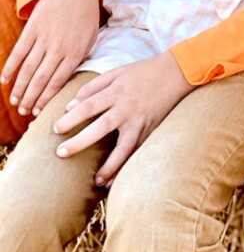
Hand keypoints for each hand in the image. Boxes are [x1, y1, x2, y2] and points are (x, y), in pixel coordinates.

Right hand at [0, 0, 99, 116]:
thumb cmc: (85, 14)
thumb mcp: (91, 37)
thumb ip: (81, 57)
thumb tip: (69, 77)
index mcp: (75, 53)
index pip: (57, 82)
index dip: (46, 99)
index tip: (38, 111)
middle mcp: (58, 48)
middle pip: (40, 80)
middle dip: (30, 98)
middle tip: (23, 112)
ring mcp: (43, 39)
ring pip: (28, 69)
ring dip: (19, 88)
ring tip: (15, 102)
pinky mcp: (32, 29)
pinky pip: (19, 52)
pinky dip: (10, 67)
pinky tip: (4, 80)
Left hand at [53, 51, 192, 184]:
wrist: (178, 71)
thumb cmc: (144, 71)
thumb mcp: (117, 72)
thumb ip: (93, 87)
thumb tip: (71, 105)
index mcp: (116, 91)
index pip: (88, 106)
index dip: (71, 118)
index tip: (56, 129)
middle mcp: (127, 107)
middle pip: (100, 126)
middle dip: (80, 141)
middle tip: (61, 153)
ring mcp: (141, 120)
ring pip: (123, 146)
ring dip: (109, 165)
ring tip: (96, 180)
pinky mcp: (152, 129)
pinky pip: (138, 151)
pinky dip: (127, 165)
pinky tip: (116, 179)